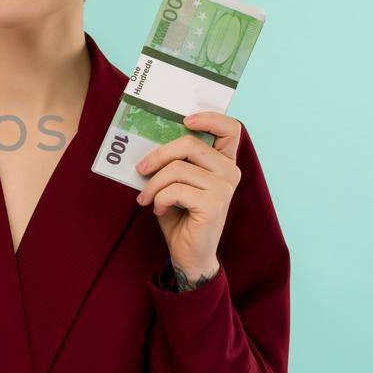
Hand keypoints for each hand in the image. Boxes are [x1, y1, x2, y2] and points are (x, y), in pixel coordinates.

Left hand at [133, 111, 242, 281]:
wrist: (190, 254)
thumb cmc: (181, 215)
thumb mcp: (177, 183)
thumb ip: (175, 161)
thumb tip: (149, 140)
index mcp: (224, 163)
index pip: (231, 129)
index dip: (210, 118)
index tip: (185, 120)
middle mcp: (230, 172)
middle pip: (190, 144)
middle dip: (158, 156)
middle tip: (141, 170)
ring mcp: (224, 188)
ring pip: (177, 168)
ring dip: (153, 184)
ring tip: (147, 198)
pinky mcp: (214, 204)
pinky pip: (175, 190)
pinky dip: (159, 199)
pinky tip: (159, 210)